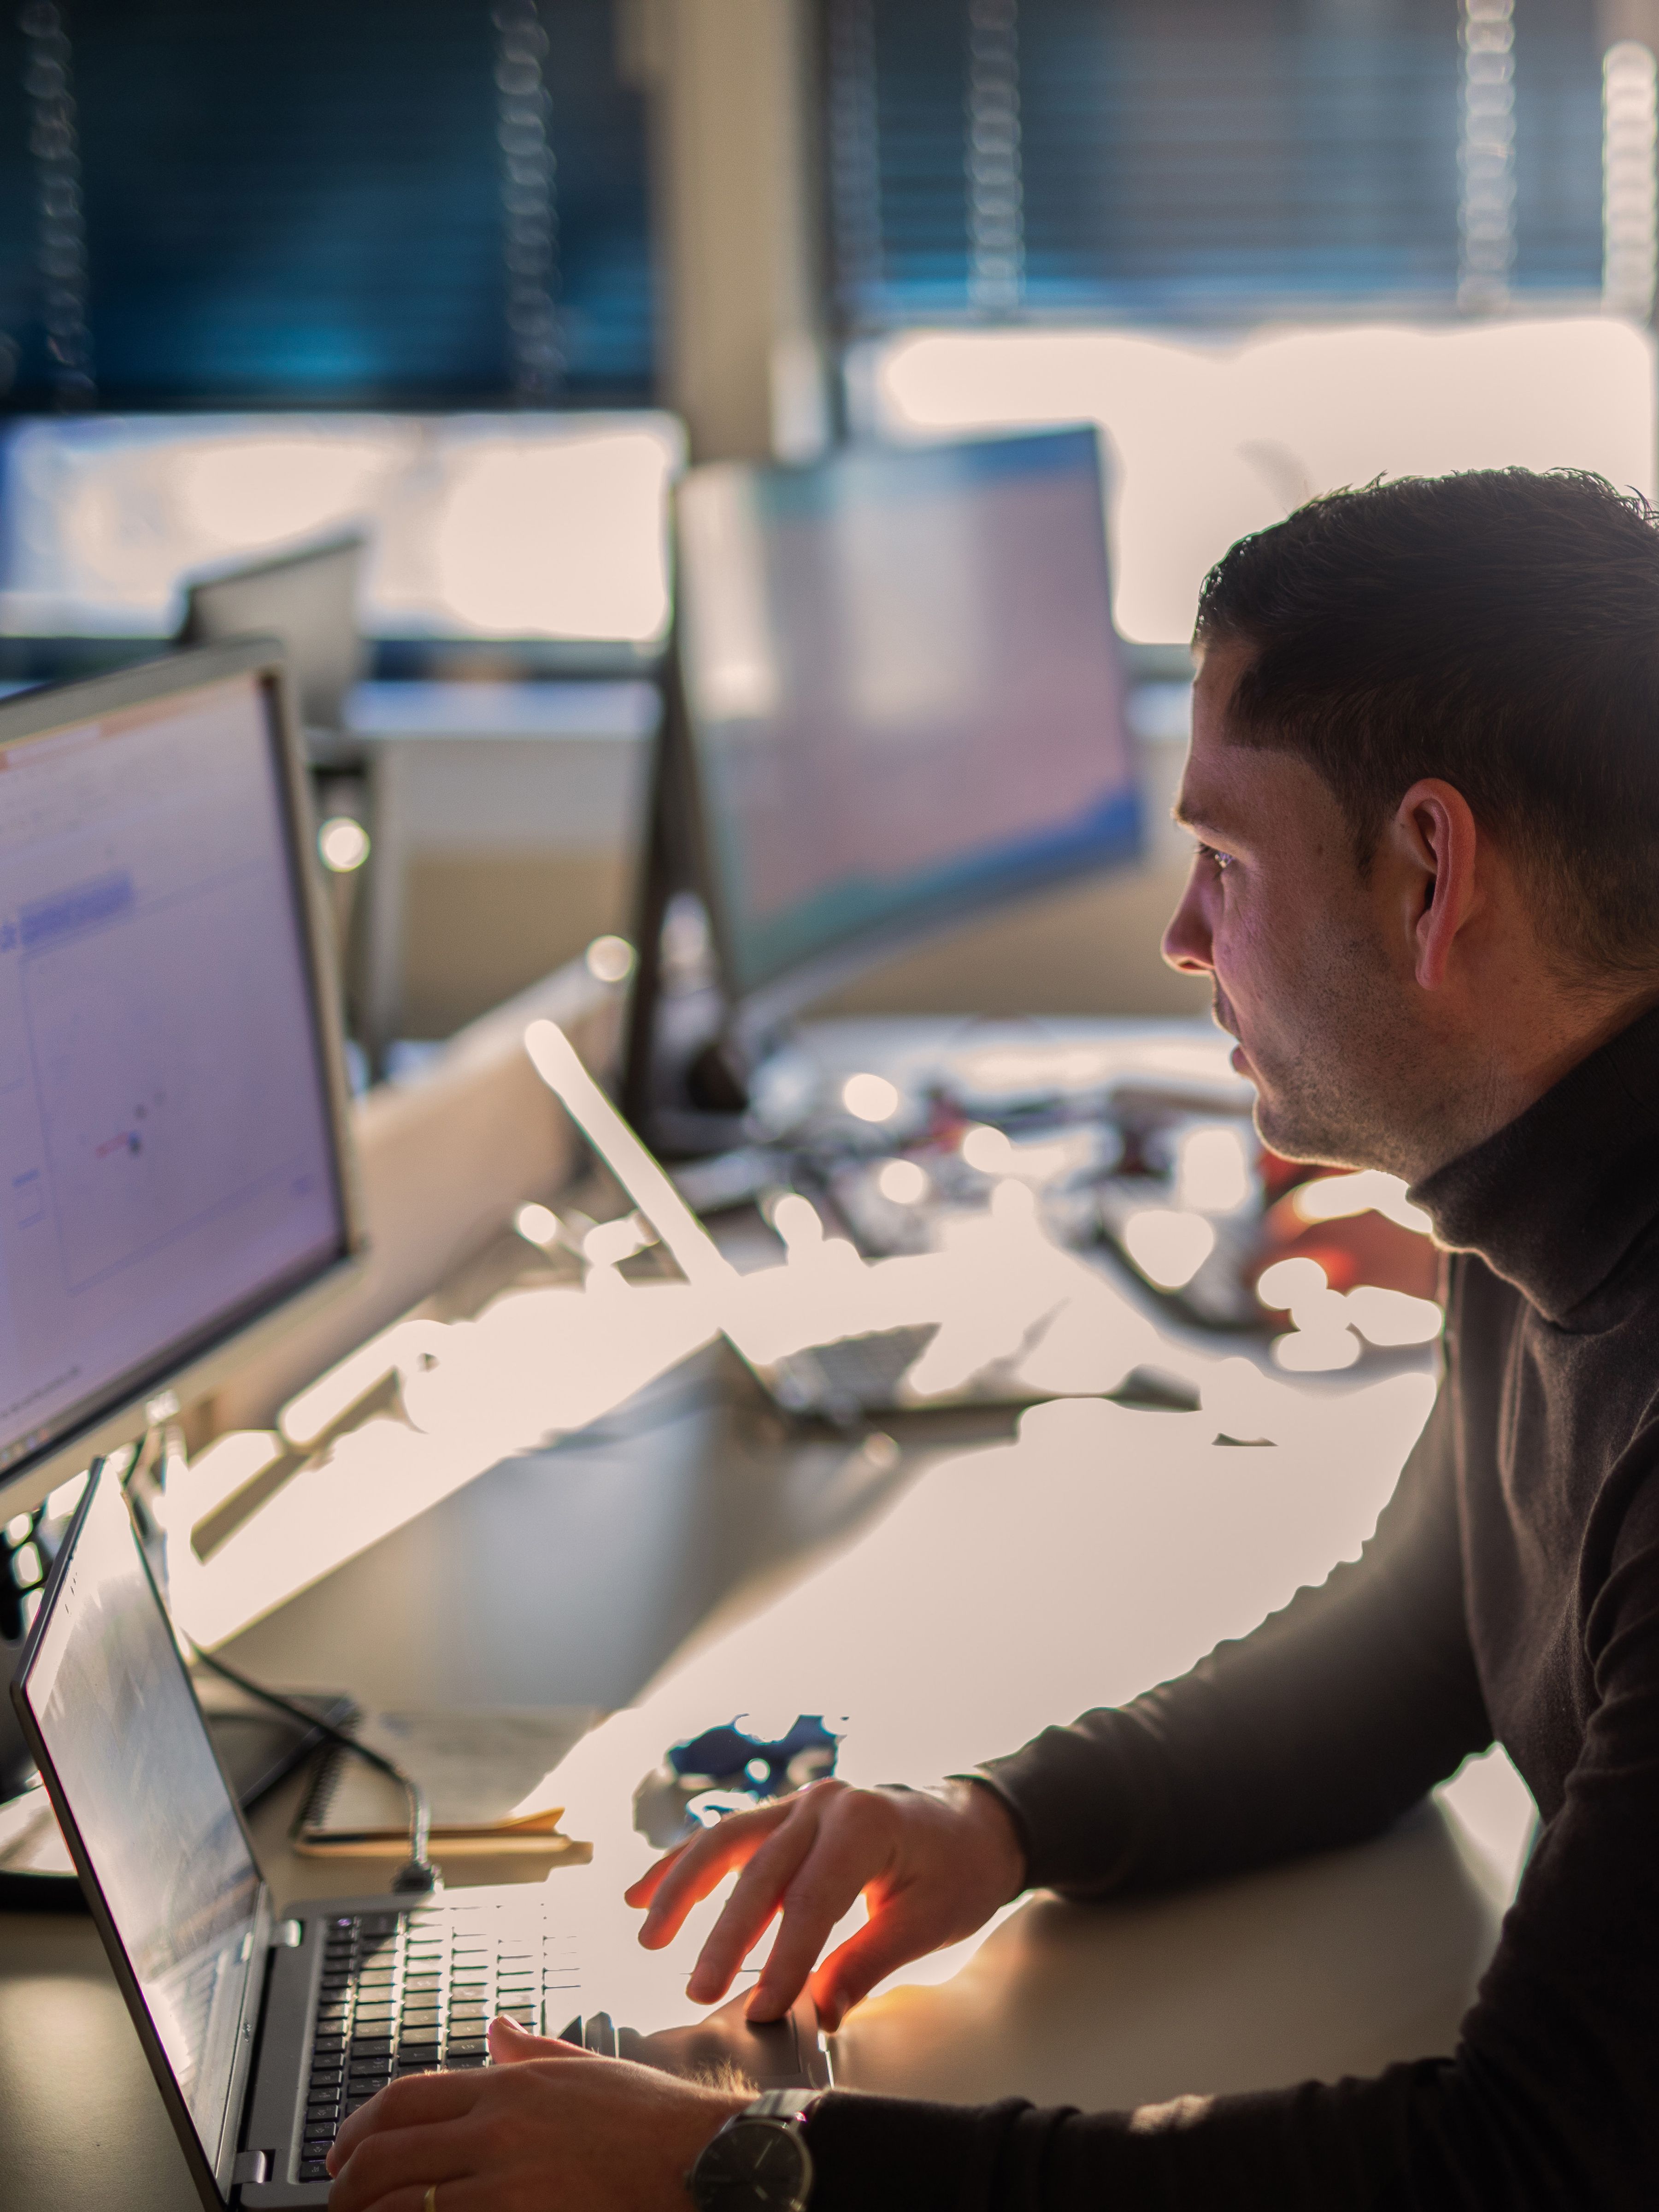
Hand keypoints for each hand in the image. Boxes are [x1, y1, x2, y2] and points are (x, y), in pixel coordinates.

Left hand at [325, 2016, 745, 2211]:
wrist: (702, 2161)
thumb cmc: (652, 2121)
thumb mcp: (589, 2067)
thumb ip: (533, 2051)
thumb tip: (497, 2029)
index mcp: (511, 2085)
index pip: (406, 2098)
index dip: (358, 2124)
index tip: (341, 2150)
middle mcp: (498, 2127)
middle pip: (387, 2153)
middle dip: (347, 2182)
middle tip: (337, 2199)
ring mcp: (505, 2180)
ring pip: (402, 2201)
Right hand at [625, 1777, 1026, 2031]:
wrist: (971, 1826)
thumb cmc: (956, 1872)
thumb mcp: (926, 1923)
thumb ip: (866, 1964)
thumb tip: (817, 2011)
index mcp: (863, 1823)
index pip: (810, 1900)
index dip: (783, 1960)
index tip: (762, 2009)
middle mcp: (824, 1803)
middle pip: (760, 1872)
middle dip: (724, 1936)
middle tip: (697, 1990)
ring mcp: (801, 1803)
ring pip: (727, 1842)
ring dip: (681, 1888)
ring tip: (649, 1936)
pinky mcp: (786, 1816)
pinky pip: (729, 1839)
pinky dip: (685, 1864)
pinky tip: (645, 1891)